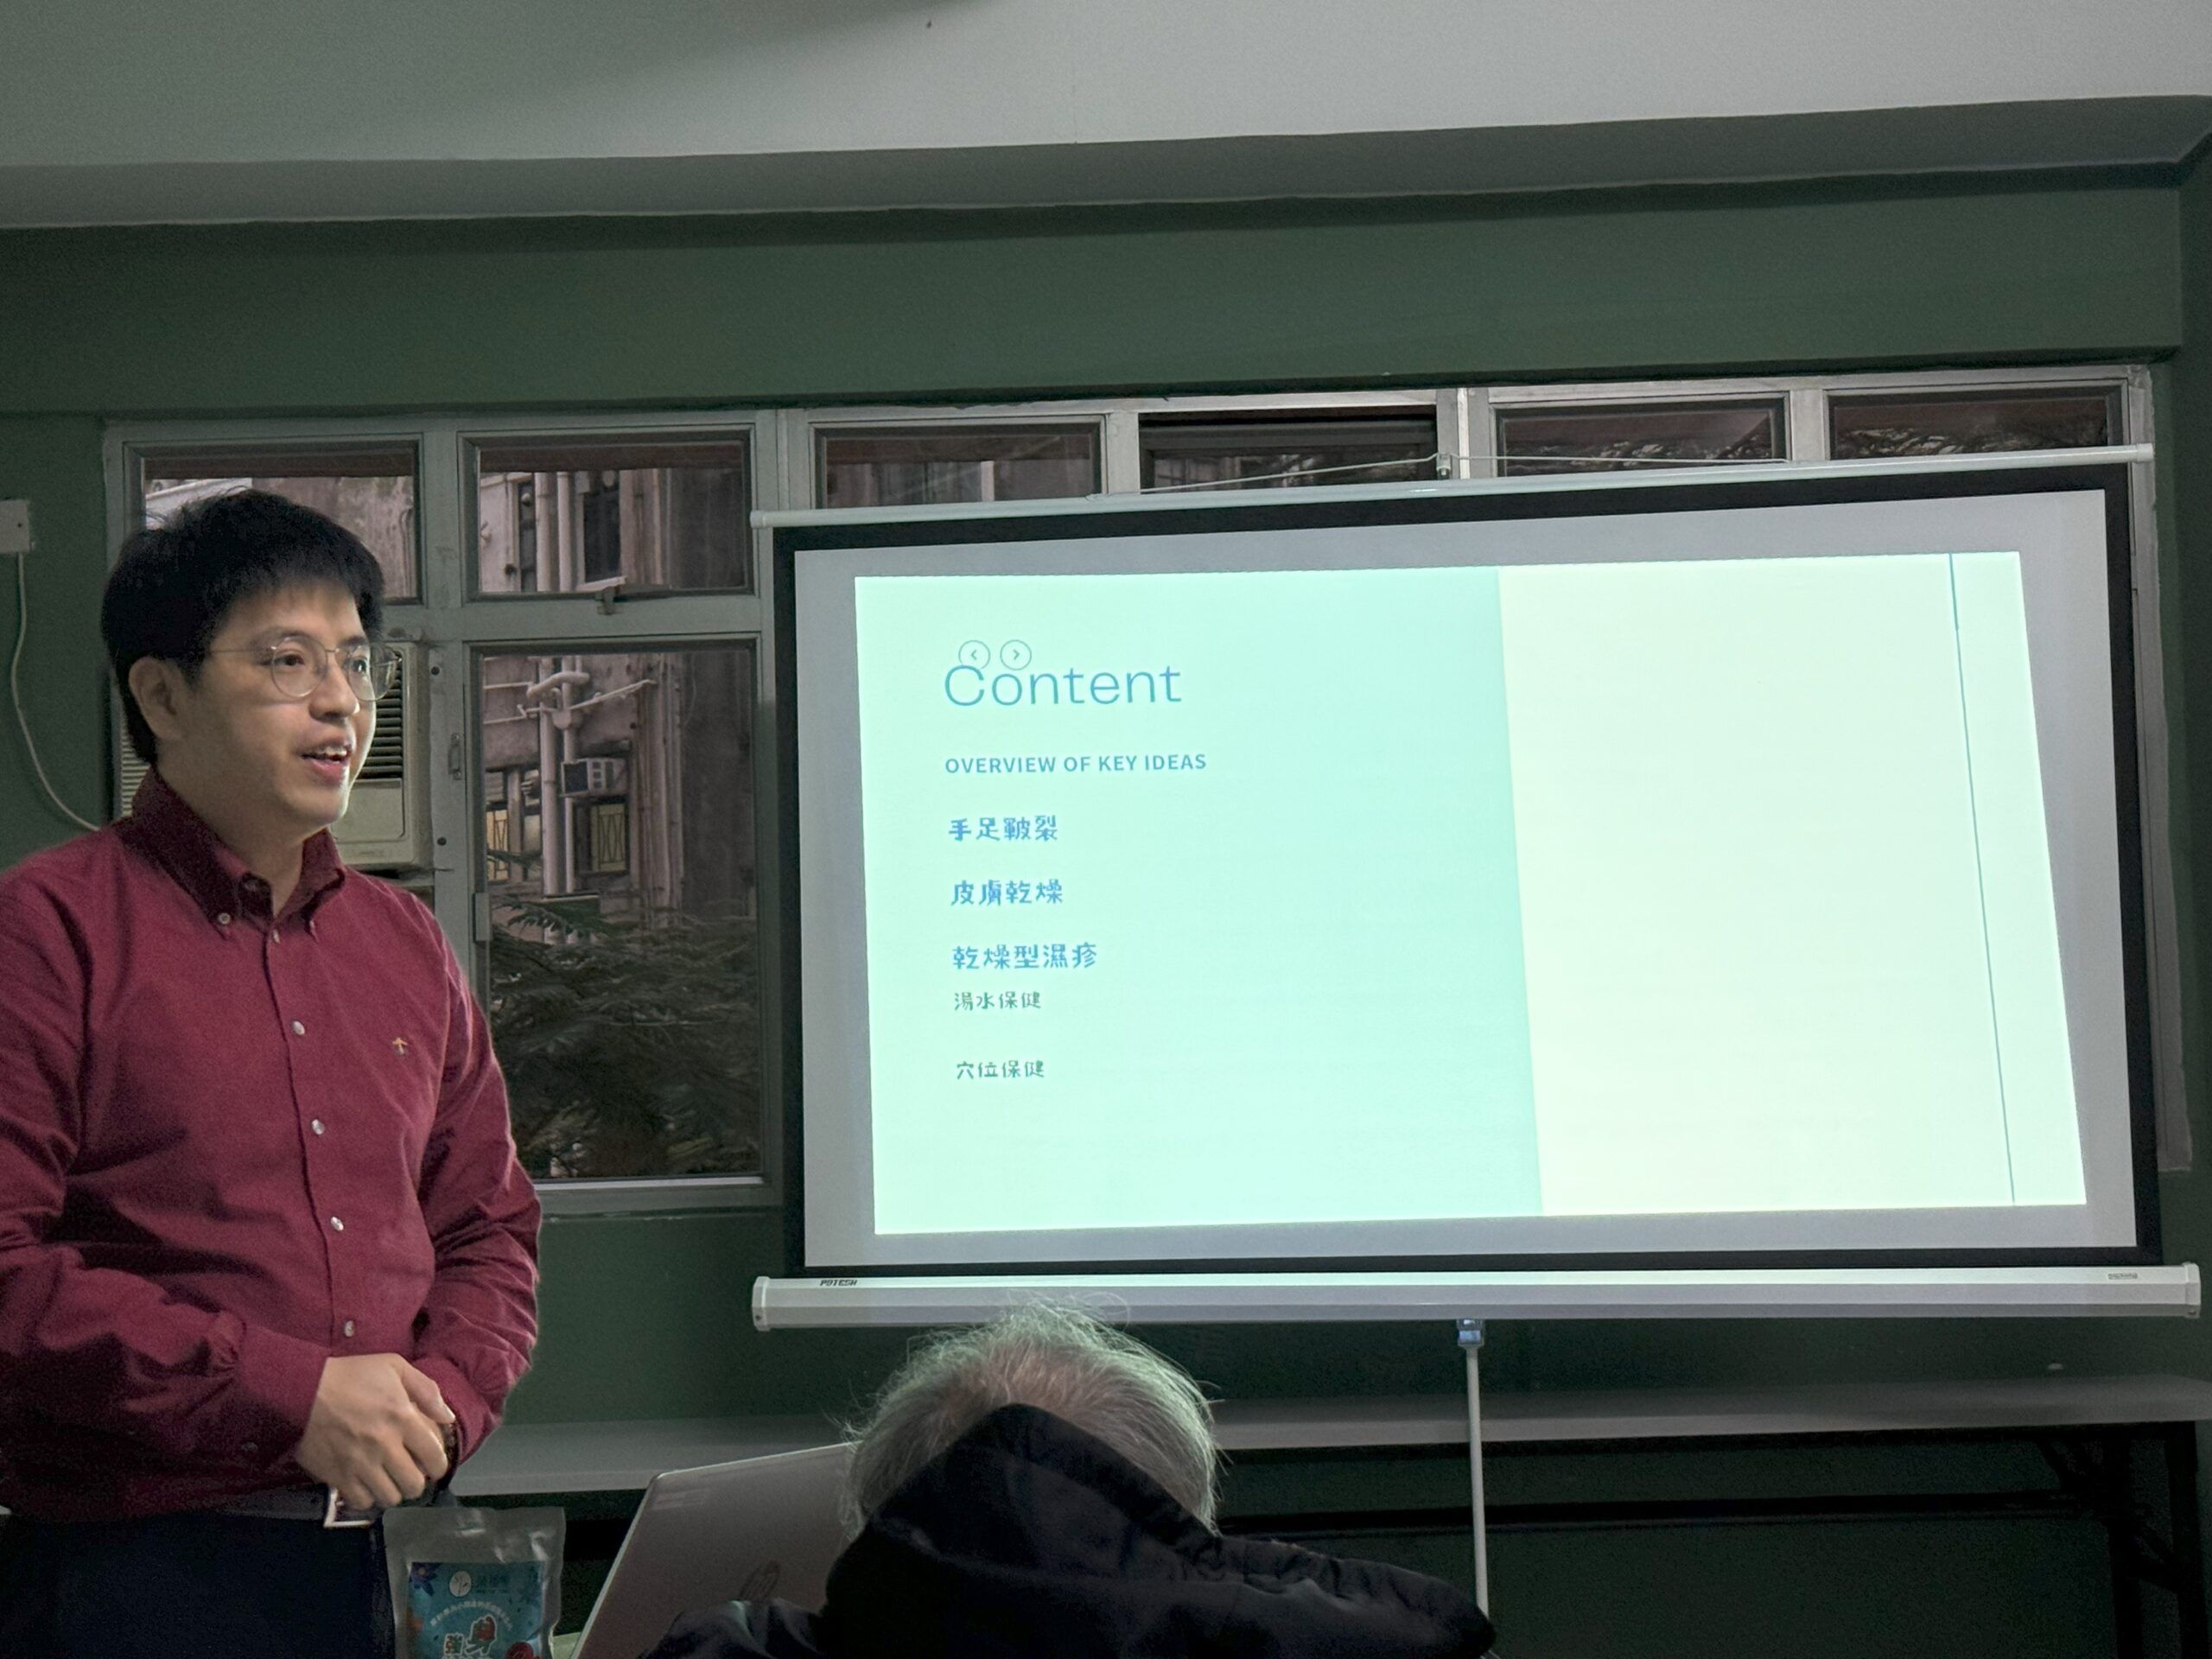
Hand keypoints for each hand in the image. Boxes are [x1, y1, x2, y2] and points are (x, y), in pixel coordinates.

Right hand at [293, 1353, 454, 1509]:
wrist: (300, 1390)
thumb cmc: (349, 1375)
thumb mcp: (393, 1366)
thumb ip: (426, 1389)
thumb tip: (447, 1417)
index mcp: (403, 1417)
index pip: (435, 1456)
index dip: (438, 1464)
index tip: (431, 1462)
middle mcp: (385, 1446)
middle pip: (414, 1484)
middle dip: (417, 1480)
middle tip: (409, 1472)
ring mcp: (360, 1464)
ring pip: (390, 1498)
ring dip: (393, 1490)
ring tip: (388, 1479)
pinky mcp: (337, 1477)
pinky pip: (362, 1502)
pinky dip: (367, 1497)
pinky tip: (366, 1483)